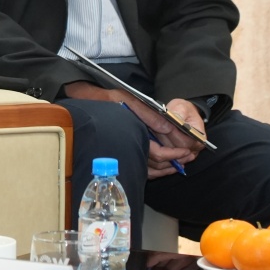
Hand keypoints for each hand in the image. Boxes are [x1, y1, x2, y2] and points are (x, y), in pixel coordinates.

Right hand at [62, 83, 203, 177]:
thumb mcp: (125, 99)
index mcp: (130, 135)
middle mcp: (127, 146)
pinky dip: (154, 170)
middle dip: (174, 162)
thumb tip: (168, 127)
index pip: (157, 153)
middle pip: (156, 164)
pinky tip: (163, 166)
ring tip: (179, 162)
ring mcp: (124, 152)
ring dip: (166, 168)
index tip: (186, 152)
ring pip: (149, 169)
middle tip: (188, 157)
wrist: (81, 102)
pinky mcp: (122, 153)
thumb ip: (147, 114)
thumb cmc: (102, 99)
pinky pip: (140, 169)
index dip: (173, 154)